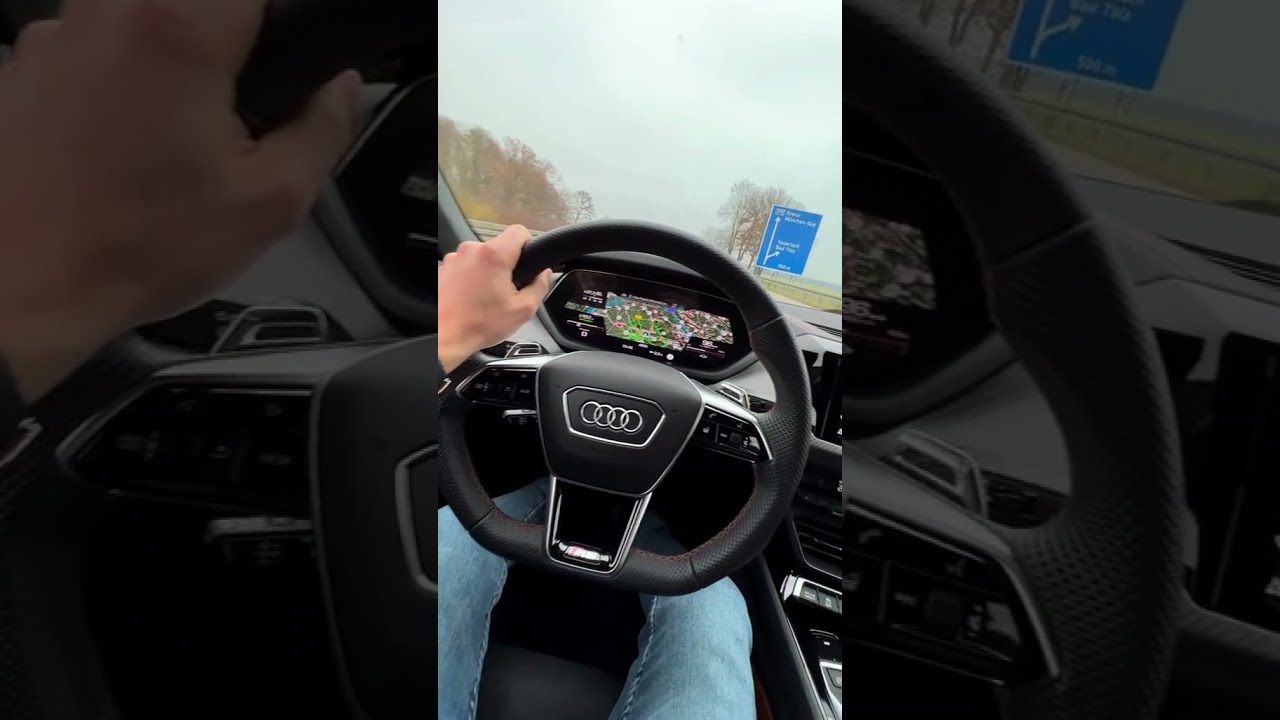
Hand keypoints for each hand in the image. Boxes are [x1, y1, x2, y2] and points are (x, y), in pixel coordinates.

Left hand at [0, 0, 360, 401]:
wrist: (20, 287)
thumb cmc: (133, 247)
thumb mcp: (270, 201)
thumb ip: (322, 130)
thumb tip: (337, 91)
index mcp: (178, 30)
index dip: (277, 28)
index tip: (280, 64)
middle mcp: (107, 12)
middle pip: (196, 4)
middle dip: (223, 47)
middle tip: (230, 111)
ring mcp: (54, 36)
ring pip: (140, 21)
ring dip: (167, 64)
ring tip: (172, 140)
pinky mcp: (21, 68)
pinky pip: (90, 51)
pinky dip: (115, 86)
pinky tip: (120, 152)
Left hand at [438, 225, 552, 372]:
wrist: (443, 337)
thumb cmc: (478, 325)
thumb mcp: (522, 310)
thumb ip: (539, 287)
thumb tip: (544, 275)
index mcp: (494, 255)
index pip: (519, 231)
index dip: (528, 244)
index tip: (527, 260)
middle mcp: (472, 250)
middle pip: (499, 247)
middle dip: (506, 265)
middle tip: (507, 290)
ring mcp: (454, 258)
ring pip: (481, 258)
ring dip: (486, 273)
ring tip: (486, 298)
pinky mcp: (443, 268)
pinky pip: (464, 267)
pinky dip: (469, 279)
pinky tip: (470, 299)